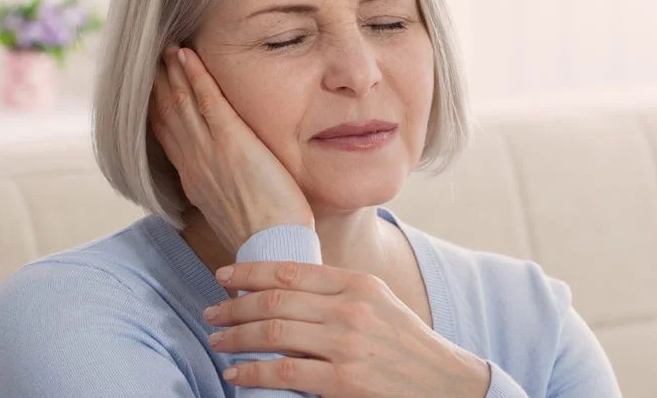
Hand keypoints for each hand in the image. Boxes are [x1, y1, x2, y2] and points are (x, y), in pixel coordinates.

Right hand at [149, 45, 314, 254]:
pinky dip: (194, 74)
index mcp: (194, 179)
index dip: (156, 109)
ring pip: (180, 102)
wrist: (271, 248)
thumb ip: (224, 192)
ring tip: (166, 48)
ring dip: (171, 71)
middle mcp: (194, 162)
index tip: (150, 89)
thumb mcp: (234, 212)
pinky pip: (207, 99)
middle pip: (165, 114)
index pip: (166, 136)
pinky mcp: (232, 142)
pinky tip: (186, 54)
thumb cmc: (264, 238)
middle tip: (150, 58)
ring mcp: (209, 151)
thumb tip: (226, 187)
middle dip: (157, 83)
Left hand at [202, 261, 491, 396]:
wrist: (445, 384)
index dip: (249, 272)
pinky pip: (284, 372)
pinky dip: (253, 371)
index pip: (290, 271)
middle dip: (234, 306)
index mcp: (357, 283)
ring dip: (236, 337)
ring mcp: (347, 345)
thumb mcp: (378, 303)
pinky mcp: (344, 382)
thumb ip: (338, 292)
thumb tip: (285, 286)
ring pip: (274, 332)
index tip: (223, 276)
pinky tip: (236, 373)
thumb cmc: (405, 345)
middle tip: (211, 313)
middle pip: (275, 300)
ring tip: (217, 341)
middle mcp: (351, 308)